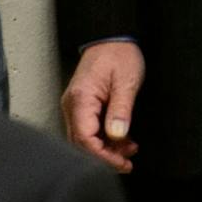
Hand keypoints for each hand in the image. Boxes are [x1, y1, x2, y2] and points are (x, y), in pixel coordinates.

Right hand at [60, 41, 143, 171]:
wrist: (112, 38)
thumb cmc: (119, 54)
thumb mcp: (126, 81)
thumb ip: (121, 110)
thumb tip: (117, 136)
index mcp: (81, 99)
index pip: (85, 139)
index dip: (102, 156)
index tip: (122, 163)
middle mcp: (73, 105)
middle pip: (81, 144)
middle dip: (105, 157)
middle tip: (127, 163)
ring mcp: (75, 107)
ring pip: (85, 139)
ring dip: (106, 149)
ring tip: (129, 151)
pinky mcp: (82, 107)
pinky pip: (89, 130)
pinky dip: (104, 140)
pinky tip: (122, 141)